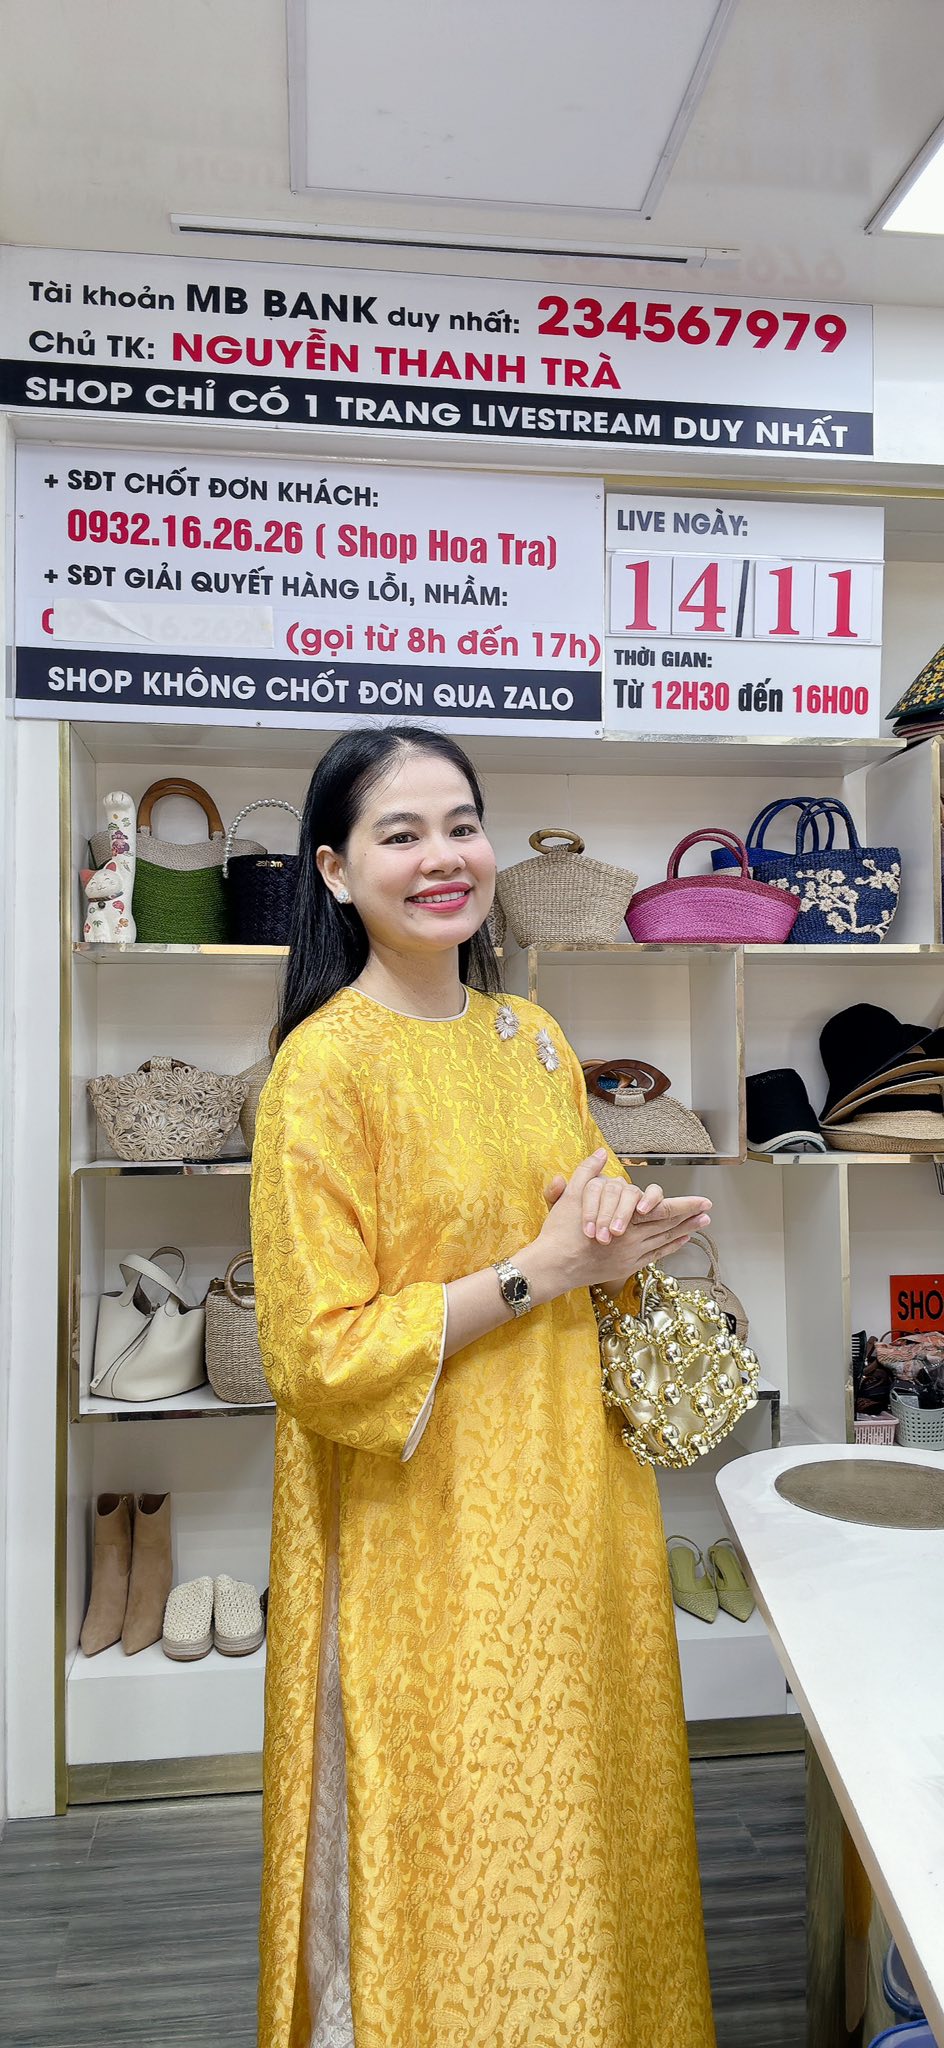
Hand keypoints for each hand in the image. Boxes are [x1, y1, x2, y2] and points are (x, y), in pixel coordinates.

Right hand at [534, 1151, 709, 1293]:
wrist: (553, 1265)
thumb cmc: (561, 1232)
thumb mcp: (570, 1196)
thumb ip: (586, 1172)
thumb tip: (598, 1153)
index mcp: (623, 1220)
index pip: (662, 1210)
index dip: (685, 1205)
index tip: (702, 1201)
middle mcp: (633, 1239)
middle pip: (669, 1225)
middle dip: (691, 1217)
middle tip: (709, 1210)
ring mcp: (632, 1255)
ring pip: (665, 1240)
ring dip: (685, 1230)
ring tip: (702, 1223)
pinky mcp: (627, 1266)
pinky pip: (655, 1254)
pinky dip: (670, 1246)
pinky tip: (680, 1240)